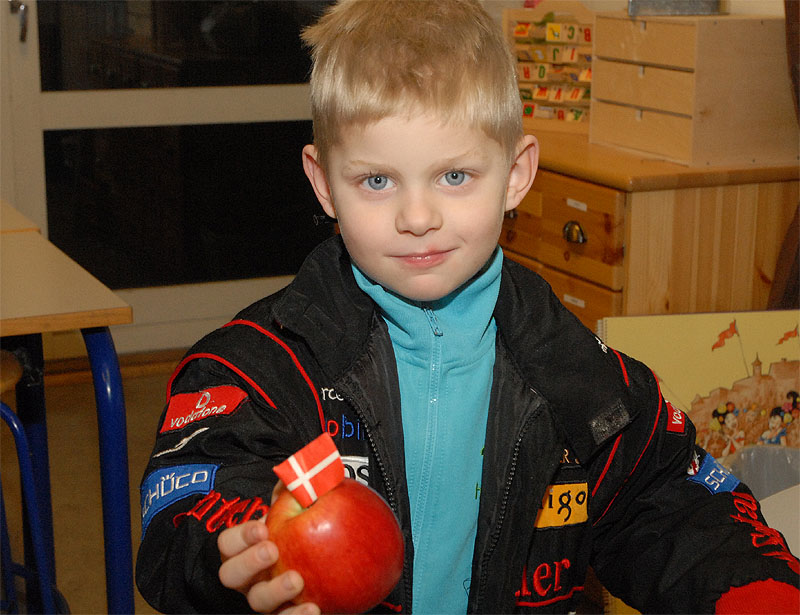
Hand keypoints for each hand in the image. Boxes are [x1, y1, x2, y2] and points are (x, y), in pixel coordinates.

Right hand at [218, 488, 319, 613]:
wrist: (313, 564)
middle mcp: (246, 577)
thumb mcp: (288, 512)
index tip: (262, 527)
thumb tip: (292, 477)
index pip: (228, 542)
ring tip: (297, 581)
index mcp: (241, 549)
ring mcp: (262, 598)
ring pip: (257, 601)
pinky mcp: (281, 613)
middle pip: (232, 575)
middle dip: (250, 562)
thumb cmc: (292, 532)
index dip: (241, 535)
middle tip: (272, 551)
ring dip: (275, 591)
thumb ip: (288, 494)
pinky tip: (314, 608)